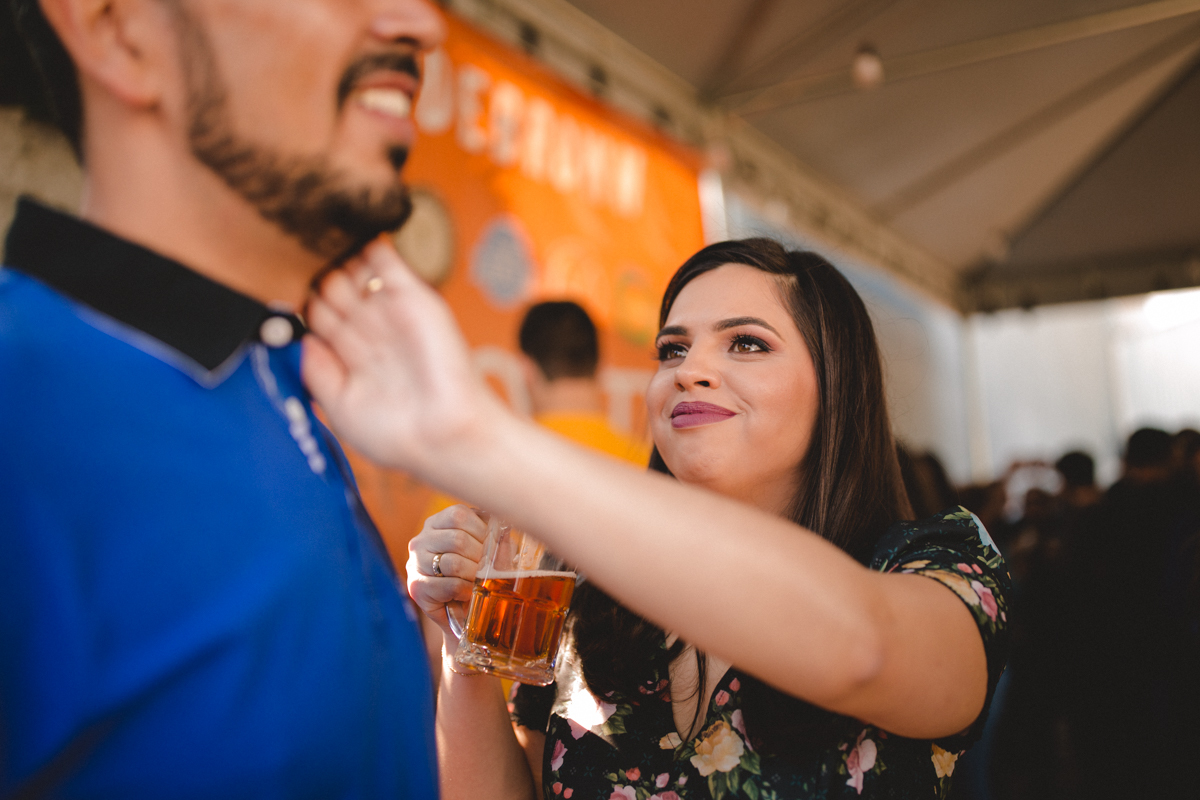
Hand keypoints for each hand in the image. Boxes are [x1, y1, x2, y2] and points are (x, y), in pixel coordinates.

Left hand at [303, 238, 499, 477]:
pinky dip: (368, 237)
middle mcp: (369, 329)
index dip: (293, 296)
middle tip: (282, 247)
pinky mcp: (413, 296)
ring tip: (306, 225)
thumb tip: (298, 334)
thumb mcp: (339, 406)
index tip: (266, 278)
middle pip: (329, 285)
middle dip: (307, 269)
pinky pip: (387, 258)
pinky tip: (344, 218)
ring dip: (332, 248)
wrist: (445, 437)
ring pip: (353, 267)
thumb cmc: (396, 435)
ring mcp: (390, 310)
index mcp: (351, 356)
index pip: (315, 312)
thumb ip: (316, 370)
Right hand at [406, 505, 488, 638]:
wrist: (461, 612)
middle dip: (481, 556)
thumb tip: (507, 528)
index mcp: (437, 523)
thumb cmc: (475, 574)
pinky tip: (470, 593)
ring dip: (474, 574)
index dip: (481, 529)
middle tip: (490, 568)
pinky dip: (466, 590)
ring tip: (481, 581)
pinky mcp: (417, 587)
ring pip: (453, 563)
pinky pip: (449, 585)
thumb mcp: (487, 551)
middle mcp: (421, 539)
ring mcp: (415, 563)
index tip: (494, 545)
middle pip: (457, 539)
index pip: (459, 515)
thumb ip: (496, 538)